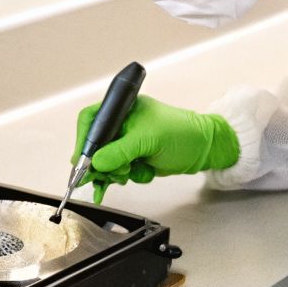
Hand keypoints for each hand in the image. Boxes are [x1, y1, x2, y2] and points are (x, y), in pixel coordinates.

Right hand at [71, 95, 240, 202]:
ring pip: (106, 162)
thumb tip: (95, 163)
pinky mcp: (135, 157)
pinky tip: (142, 174)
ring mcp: (128, 142)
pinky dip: (128, 176)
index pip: (91, 121)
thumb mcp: (147, 140)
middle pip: (95, 146)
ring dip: (116, 172)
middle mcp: (122, 124)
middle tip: (109, 175)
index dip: (84, 141)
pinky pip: (120, 171)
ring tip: (132, 172)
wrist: (205, 149)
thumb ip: (119, 151)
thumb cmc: (182, 133)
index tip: (83, 161)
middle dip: (101, 163)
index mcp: (122, 110)